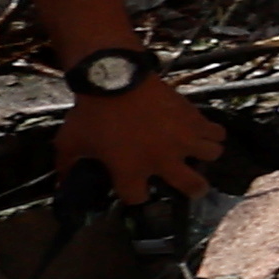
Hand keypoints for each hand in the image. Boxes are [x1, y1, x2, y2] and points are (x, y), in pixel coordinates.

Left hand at [56, 76, 220, 203]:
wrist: (115, 79)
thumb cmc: (91, 113)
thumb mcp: (70, 142)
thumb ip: (67, 165)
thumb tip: (60, 184)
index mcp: (130, 171)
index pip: (139, 199)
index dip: (136, 196)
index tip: (134, 189)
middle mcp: (163, 160)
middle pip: (192, 187)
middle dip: (193, 191)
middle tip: (192, 187)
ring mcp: (183, 139)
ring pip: (212, 157)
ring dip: (205, 156)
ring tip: (197, 152)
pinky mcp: (194, 119)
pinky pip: (217, 132)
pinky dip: (213, 133)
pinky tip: (202, 131)